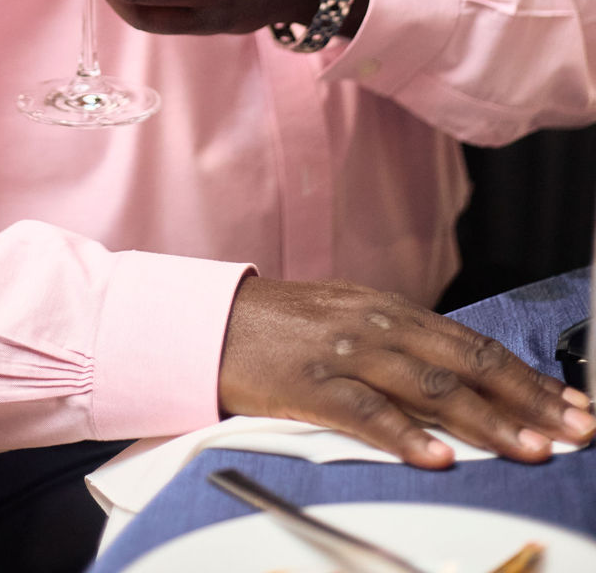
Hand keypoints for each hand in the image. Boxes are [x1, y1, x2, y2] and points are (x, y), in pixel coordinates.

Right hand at [219, 275, 595, 466]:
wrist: (209, 320)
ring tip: (529, 449)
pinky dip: (404, 435)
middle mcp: (377, 326)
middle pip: (466, 365)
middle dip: (528, 400)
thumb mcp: (351, 321)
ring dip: (486, 422)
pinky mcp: (310, 383)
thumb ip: (402, 346)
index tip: (571, 404)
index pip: (474, 345)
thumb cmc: (282, 328)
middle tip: (575, 430)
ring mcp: (345, 352)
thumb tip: (462, 380)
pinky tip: (436, 458)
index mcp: (391, 310)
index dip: (527, 377)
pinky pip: (366, 412)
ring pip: (429, 388)